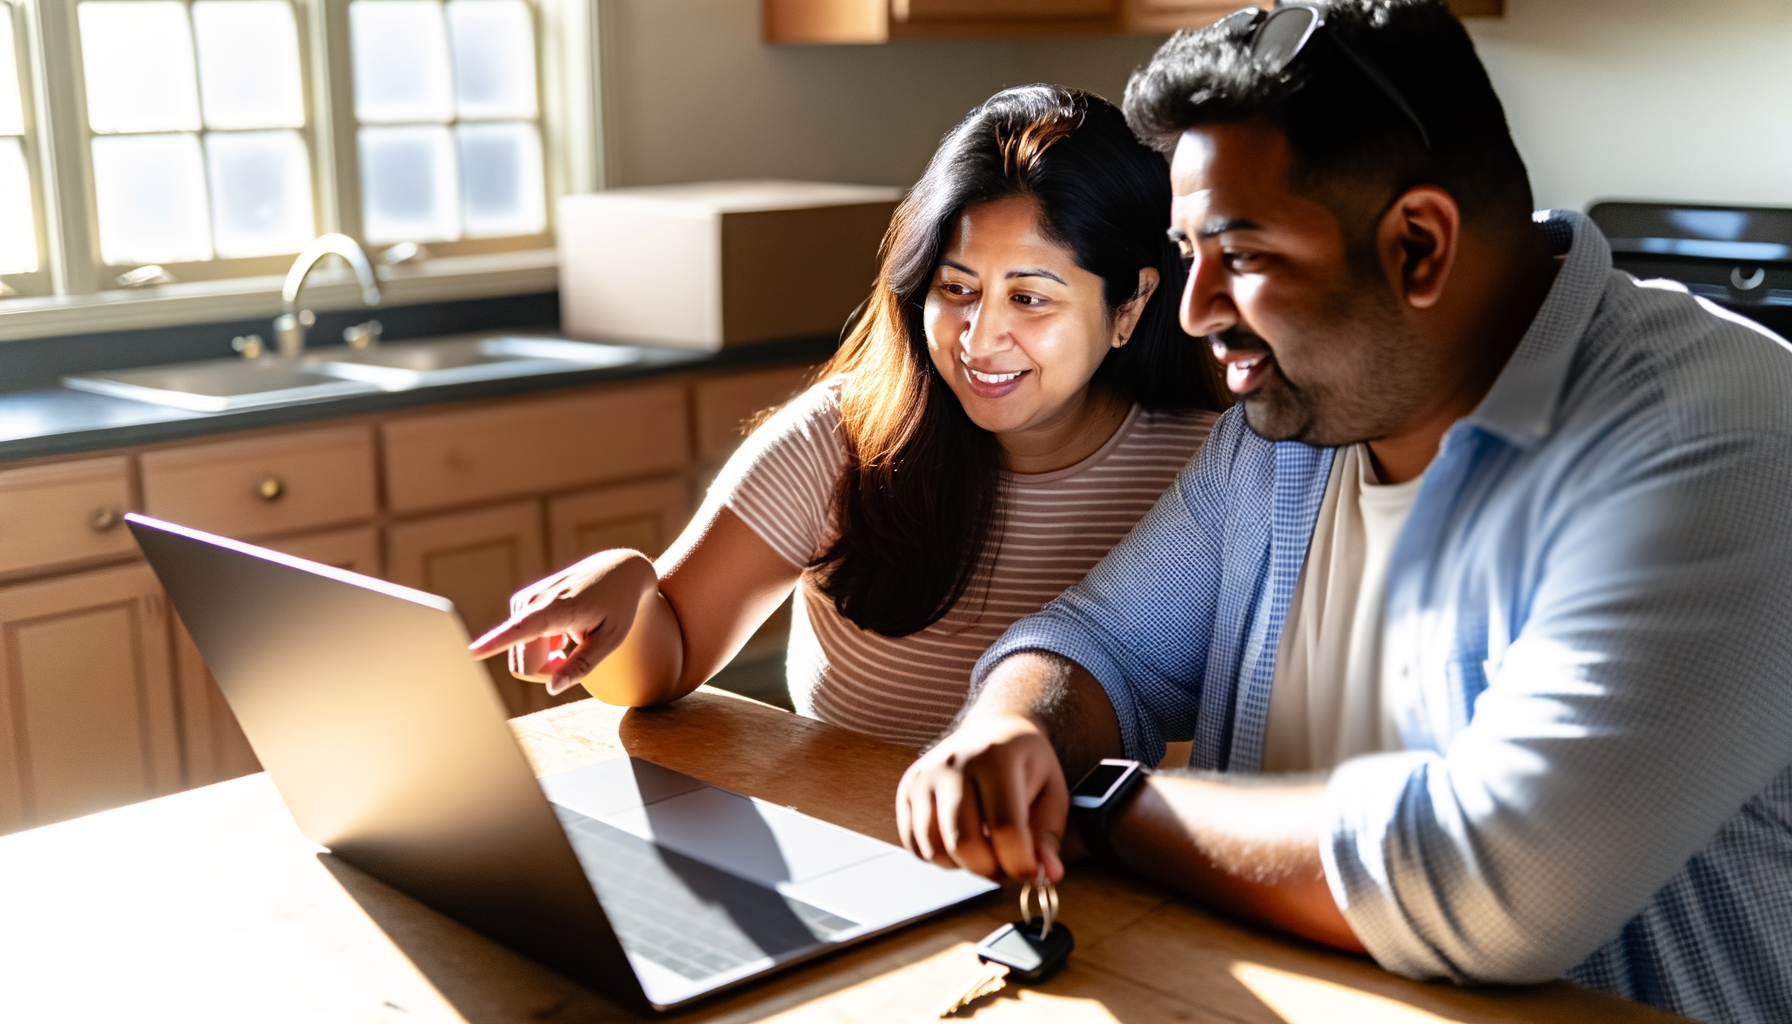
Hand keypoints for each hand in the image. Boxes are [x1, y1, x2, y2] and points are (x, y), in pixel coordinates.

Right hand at [468, 549, 657, 695]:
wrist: (618, 570)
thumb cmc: (618, 607)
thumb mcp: (610, 640)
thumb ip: (581, 665)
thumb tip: (551, 688)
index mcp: (555, 610)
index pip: (518, 630)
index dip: (493, 643)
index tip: (469, 651)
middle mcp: (532, 602)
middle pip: (523, 662)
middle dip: (545, 672)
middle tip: (571, 658)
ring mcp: (523, 601)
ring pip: (520, 656)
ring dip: (544, 659)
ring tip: (569, 641)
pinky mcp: (521, 603)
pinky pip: (520, 642)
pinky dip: (541, 646)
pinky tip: (561, 632)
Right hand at [896, 713, 1067, 882]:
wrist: (992, 730)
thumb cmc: (1025, 765)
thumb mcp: (1051, 793)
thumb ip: (1047, 836)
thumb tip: (1047, 874)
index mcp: (995, 756)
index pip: (1005, 827)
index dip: (1020, 863)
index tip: (1032, 874)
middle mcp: (953, 762)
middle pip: (965, 843)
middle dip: (991, 870)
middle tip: (1008, 867)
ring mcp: (924, 776)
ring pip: (935, 849)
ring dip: (965, 866)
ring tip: (986, 852)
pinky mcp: (906, 790)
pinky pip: (916, 847)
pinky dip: (941, 859)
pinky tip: (962, 843)